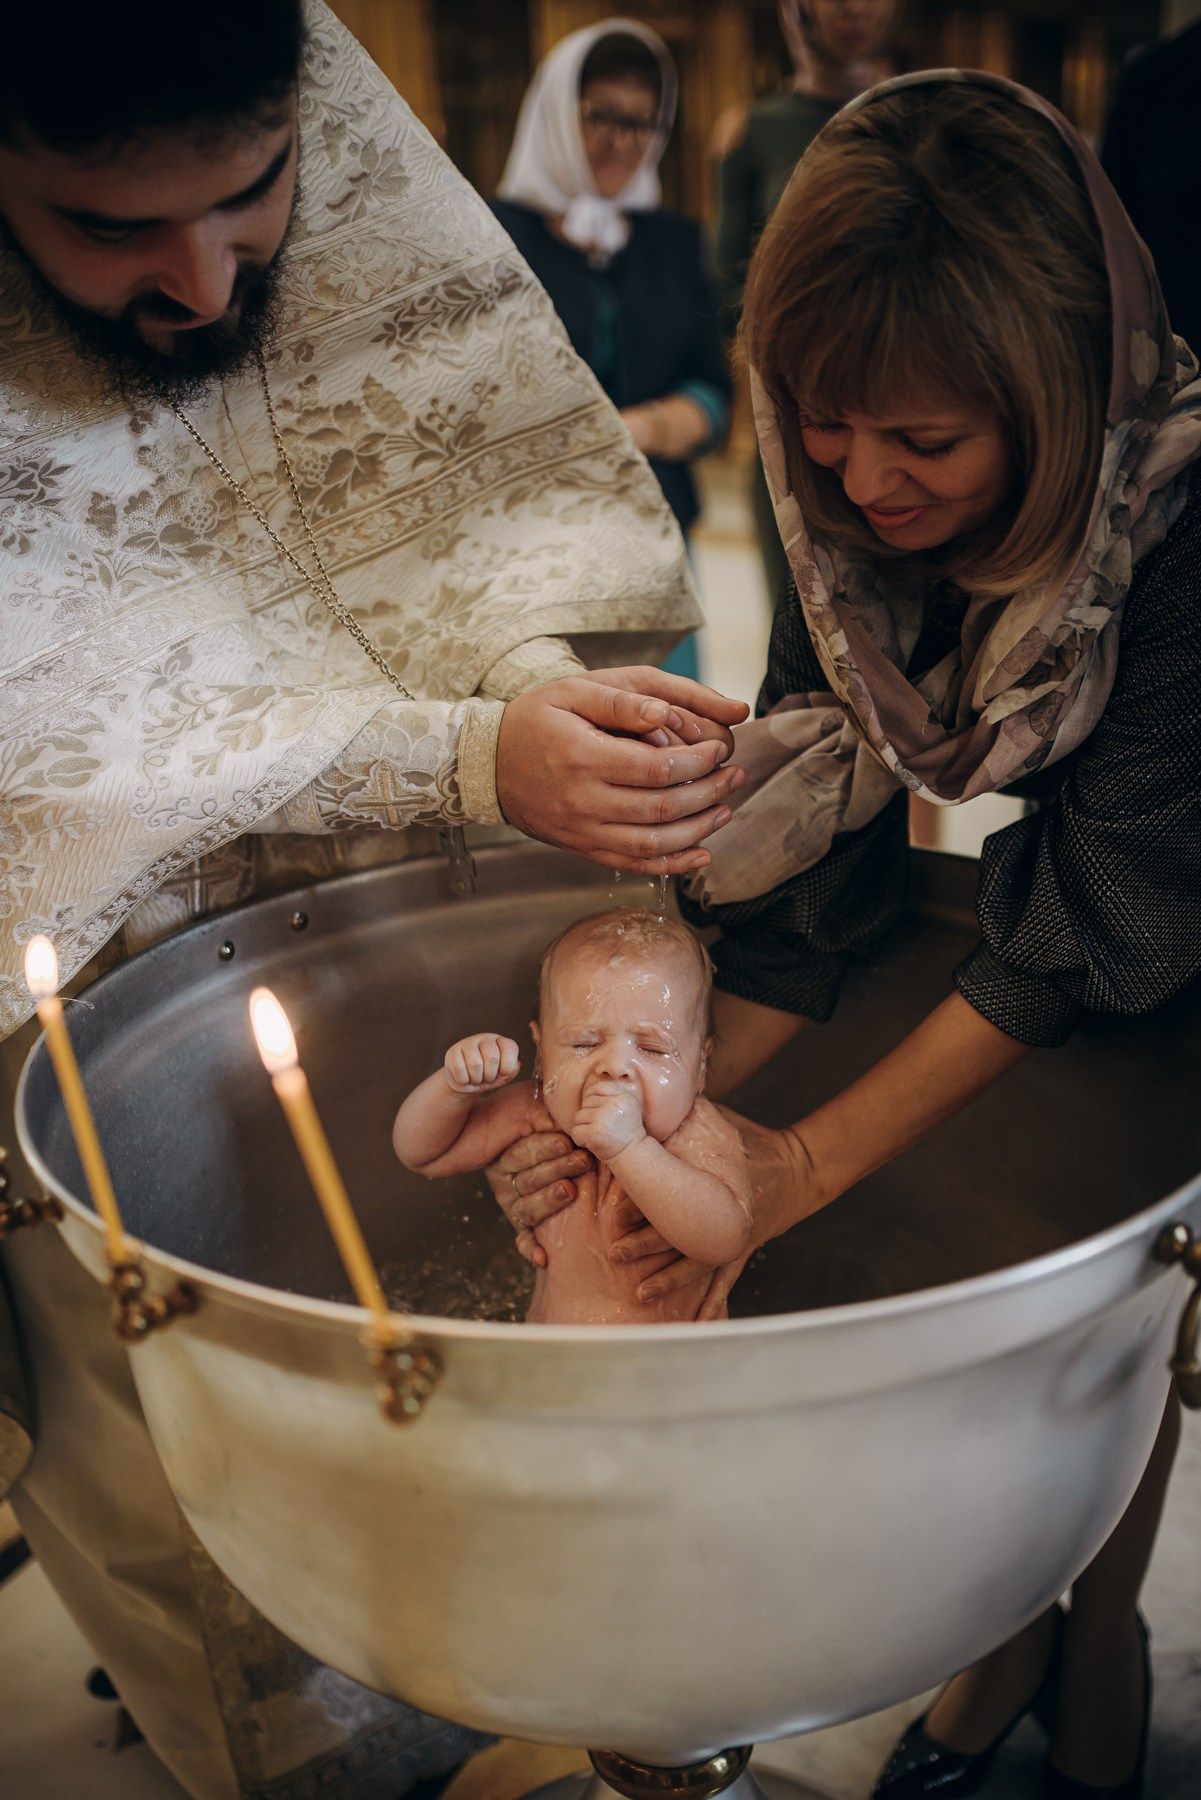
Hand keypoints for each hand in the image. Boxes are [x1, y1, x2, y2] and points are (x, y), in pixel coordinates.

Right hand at [443, 1034, 520, 1093]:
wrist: (466, 1082)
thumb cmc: (488, 1076)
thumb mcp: (503, 1076)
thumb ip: (512, 1070)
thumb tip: (513, 1066)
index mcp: (501, 1042)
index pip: (510, 1048)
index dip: (507, 1066)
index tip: (503, 1075)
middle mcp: (485, 1038)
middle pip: (492, 1058)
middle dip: (490, 1075)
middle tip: (487, 1078)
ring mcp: (468, 1043)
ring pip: (475, 1064)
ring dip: (477, 1079)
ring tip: (476, 1078)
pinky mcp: (452, 1051)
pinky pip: (460, 1069)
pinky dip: (464, 1080)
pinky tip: (465, 1078)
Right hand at [484, 1130, 595, 1267]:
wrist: (559, 1160)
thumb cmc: (556, 1133)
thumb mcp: (545, 1119)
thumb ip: (553, 1117)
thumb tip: (567, 1110)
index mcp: (507, 1155)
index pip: (522, 1153)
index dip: (545, 1147)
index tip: (567, 1141)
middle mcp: (507, 1181)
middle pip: (528, 1179)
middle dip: (556, 1169)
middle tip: (582, 1161)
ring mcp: (514, 1205)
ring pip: (527, 1208)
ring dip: (548, 1202)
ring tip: (569, 1191)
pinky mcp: (523, 1227)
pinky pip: (524, 1239)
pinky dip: (530, 1249)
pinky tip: (541, 1258)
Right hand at [496, 673, 747, 875]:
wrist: (486, 765)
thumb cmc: (534, 720)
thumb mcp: (572, 692)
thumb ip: (622, 701)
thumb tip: (667, 715)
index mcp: (583, 756)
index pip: (658, 768)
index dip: (699, 761)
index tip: (720, 747)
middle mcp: (583, 800)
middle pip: (663, 809)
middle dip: (709, 792)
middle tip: (735, 775)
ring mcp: (581, 831)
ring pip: (653, 844)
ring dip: (699, 830)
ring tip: (726, 808)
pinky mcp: (581, 848)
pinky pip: (633, 864)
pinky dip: (672, 864)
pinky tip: (701, 852)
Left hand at [572, 1080, 644, 1161]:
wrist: (633, 1154)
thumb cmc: (626, 1131)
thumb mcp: (626, 1106)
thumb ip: (612, 1093)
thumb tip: (592, 1082)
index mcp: (623, 1096)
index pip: (596, 1087)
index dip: (594, 1101)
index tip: (602, 1113)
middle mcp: (614, 1104)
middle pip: (586, 1102)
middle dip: (590, 1116)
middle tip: (602, 1127)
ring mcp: (603, 1118)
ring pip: (579, 1116)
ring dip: (585, 1127)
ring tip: (599, 1134)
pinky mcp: (594, 1133)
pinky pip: (576, 1131)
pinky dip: (581, 1139)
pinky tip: (593, 1142)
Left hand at [607, 1112, 817, 1303]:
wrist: (798, 1167)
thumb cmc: (748, 1142)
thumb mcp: (712, 1121)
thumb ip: (679, 1116)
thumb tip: (638, 1097)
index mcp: (707, 1183)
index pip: (668, 1195)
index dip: (640, 1205)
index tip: (616, 1214)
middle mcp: (717, 1216)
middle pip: (677, 1234)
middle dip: (646, 1244)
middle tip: (616, 1251)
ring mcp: (731, 1238)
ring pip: (696, 1264)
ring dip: (668, 1279)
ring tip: (640, 1295)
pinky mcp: (739, 1250)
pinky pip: (724, 1281)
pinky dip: (714, 1304)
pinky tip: (702, 1326)